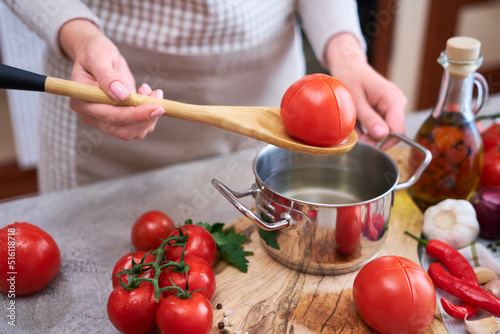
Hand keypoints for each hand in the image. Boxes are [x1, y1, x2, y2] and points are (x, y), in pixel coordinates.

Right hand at [59, 19, 164, 139]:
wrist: (98, 56)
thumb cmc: (95, 52)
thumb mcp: (98, 56)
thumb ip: (107, 75)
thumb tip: (121, 95)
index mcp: (82, 103)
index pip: (111, 117)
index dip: (135, 115)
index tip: (156, 106)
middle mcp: (92, 116)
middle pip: (123, 130)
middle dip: (146, 118)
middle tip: (159, 97)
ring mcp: (106, 120)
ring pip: (134, 132)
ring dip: (150, 116)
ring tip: (152, 91)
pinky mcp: (120, 119)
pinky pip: (139, 126)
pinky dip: (150, 114)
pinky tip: (147, 94)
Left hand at [325, 33, 406, 143]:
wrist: (349, 66)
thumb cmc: (350, 78)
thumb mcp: (356, 101)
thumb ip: (369, 119)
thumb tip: (382, 135)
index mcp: (392, 99)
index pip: (398, 131)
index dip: (383, 142)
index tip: (365, 144)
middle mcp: (398, 102)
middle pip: (392, 132)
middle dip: (373, 138)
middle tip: (355, 135)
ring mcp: (395, 104)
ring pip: (386, 129)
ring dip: (369, 132)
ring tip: (355, 124)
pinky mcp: (389, 107)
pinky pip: (382, 123)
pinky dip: (369, 126)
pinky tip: (360, 120)